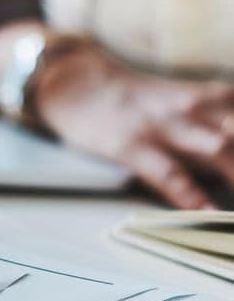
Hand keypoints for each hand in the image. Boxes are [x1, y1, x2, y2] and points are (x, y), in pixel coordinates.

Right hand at [34, 42, 233, 208]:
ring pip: (219, 150)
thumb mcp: (191, 103)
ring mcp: (165, 127)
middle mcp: (197, 109)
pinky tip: (210, 216)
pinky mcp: (133, 146)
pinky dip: (191, 197)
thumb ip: (224, 123)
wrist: (80, 84)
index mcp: (214, 98)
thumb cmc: (141, 103)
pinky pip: (168, 174)